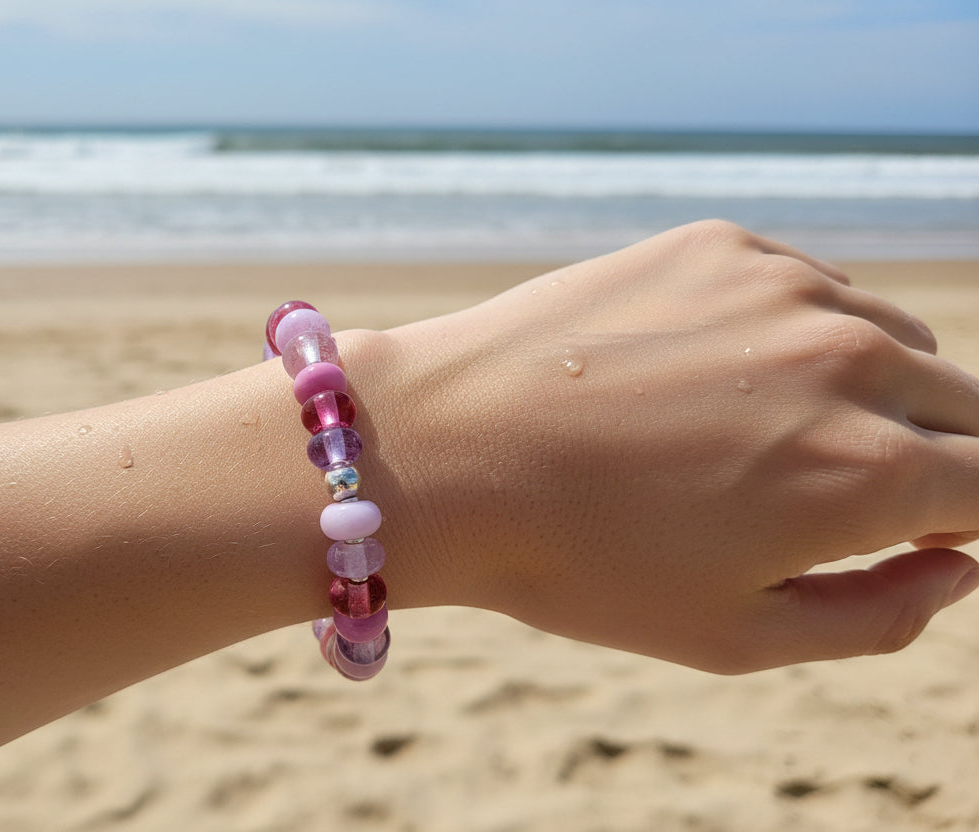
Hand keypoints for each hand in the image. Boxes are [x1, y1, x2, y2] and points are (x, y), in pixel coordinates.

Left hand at [360, 220, 978, 671]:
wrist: (445, 450)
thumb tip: (958, 569)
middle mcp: (848, 362)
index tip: (922, 533)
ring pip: (895, 341)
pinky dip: (800, 335)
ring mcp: (785, 289)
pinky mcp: (722, 245)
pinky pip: (813, 291)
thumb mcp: (734, 636)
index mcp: (869, 474)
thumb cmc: (580, 564)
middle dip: (933, 458)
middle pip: (966, 409)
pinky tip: (716, 376)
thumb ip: (878, 617)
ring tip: (768, 437)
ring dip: (872, 391)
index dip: (966, 520)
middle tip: (840, 495)